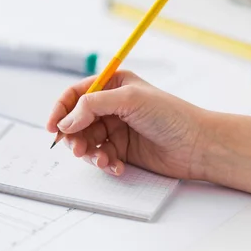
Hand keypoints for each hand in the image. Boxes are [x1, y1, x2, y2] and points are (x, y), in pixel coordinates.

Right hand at [47, 71, 207, 179]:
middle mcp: (111, 106)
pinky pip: (99, 157)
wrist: (197, 146)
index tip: (53, 128)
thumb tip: (66, 121)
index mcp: (112, 85)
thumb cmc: (171, 116)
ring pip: (85, 142)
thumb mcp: (129, 99)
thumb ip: (92, 105)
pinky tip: (116, 165)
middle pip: (75, 121)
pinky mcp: (120, 149)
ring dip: (89, 153)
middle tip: (78, 148)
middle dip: (74, 137)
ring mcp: (115, 129)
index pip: (74, 95)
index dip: (60, 110)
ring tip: (102, 159)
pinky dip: (104, 163)